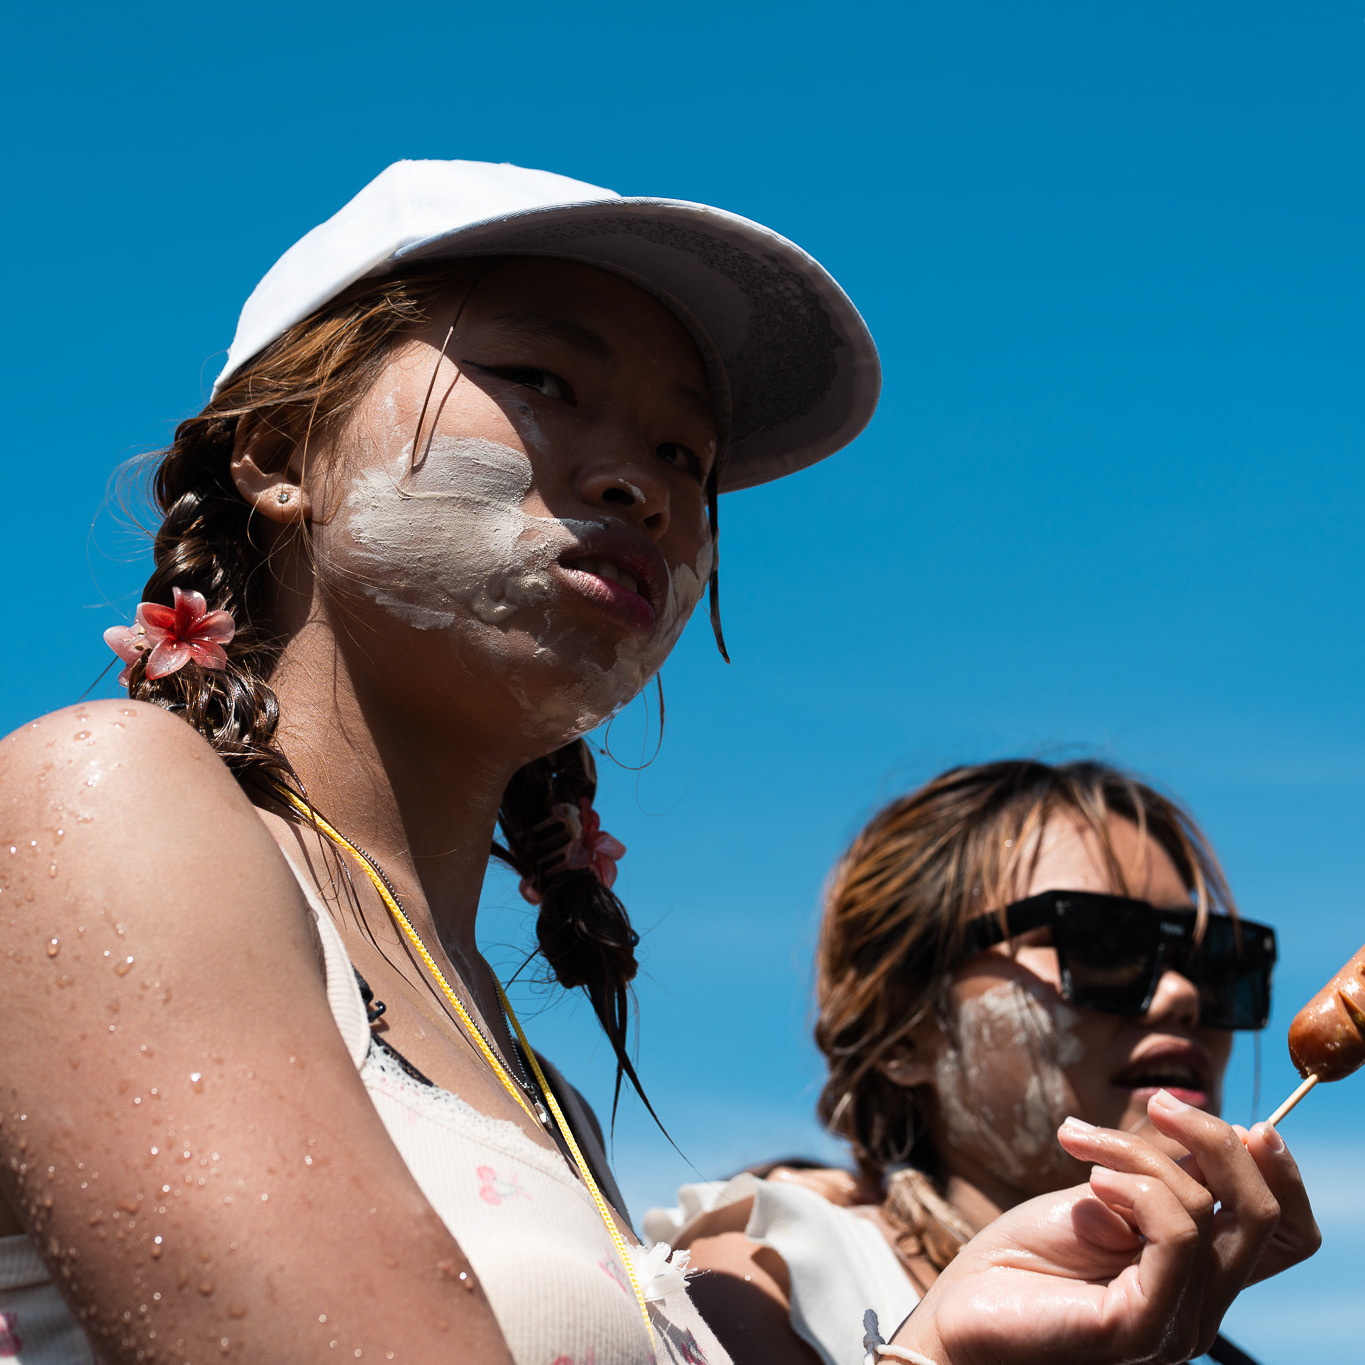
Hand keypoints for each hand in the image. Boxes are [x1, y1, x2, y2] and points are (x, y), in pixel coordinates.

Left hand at [890, 1090, 1318, 1364]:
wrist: (959, 1311)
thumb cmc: (1019, 1261)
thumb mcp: (1097, 1200)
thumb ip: (1153, 1179)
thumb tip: (1204, 1134)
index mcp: (1196, 1275)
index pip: (1284, 1234)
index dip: (1282, 1174)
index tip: (1249, 1123)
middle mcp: (1200, 1308)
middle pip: (1263, 1215)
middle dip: (1218, 1139)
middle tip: (1158, 1105)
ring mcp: (1175, 1325)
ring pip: (1205, 1210)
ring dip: (1138, 1152)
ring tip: (1081, 1144)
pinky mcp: (1140, 1330)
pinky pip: (1176, 1238)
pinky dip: (1136, 1187)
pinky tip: (1092, 1183)